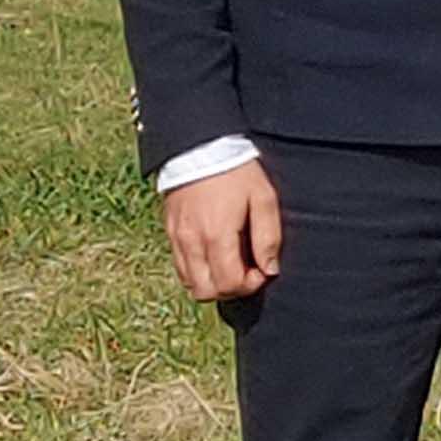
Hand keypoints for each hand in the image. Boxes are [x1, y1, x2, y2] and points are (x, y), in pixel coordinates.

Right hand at [163, 158, 282, 302]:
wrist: (201, 148)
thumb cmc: (236, 172)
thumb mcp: (263, 199)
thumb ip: (268, 237)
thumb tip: (270, 269)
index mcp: (217, 235)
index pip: (228, 284)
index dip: (249, 285)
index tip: (261, 270)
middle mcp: (193, 242)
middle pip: (206, 291)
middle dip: (231, 289)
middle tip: (247, 270)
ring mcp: (178, 239)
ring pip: (191, 284)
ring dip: (213, 283)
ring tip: (231, 263)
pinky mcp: (170, 233)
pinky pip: (181, 268)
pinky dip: (198, 272)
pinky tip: (215, 256)